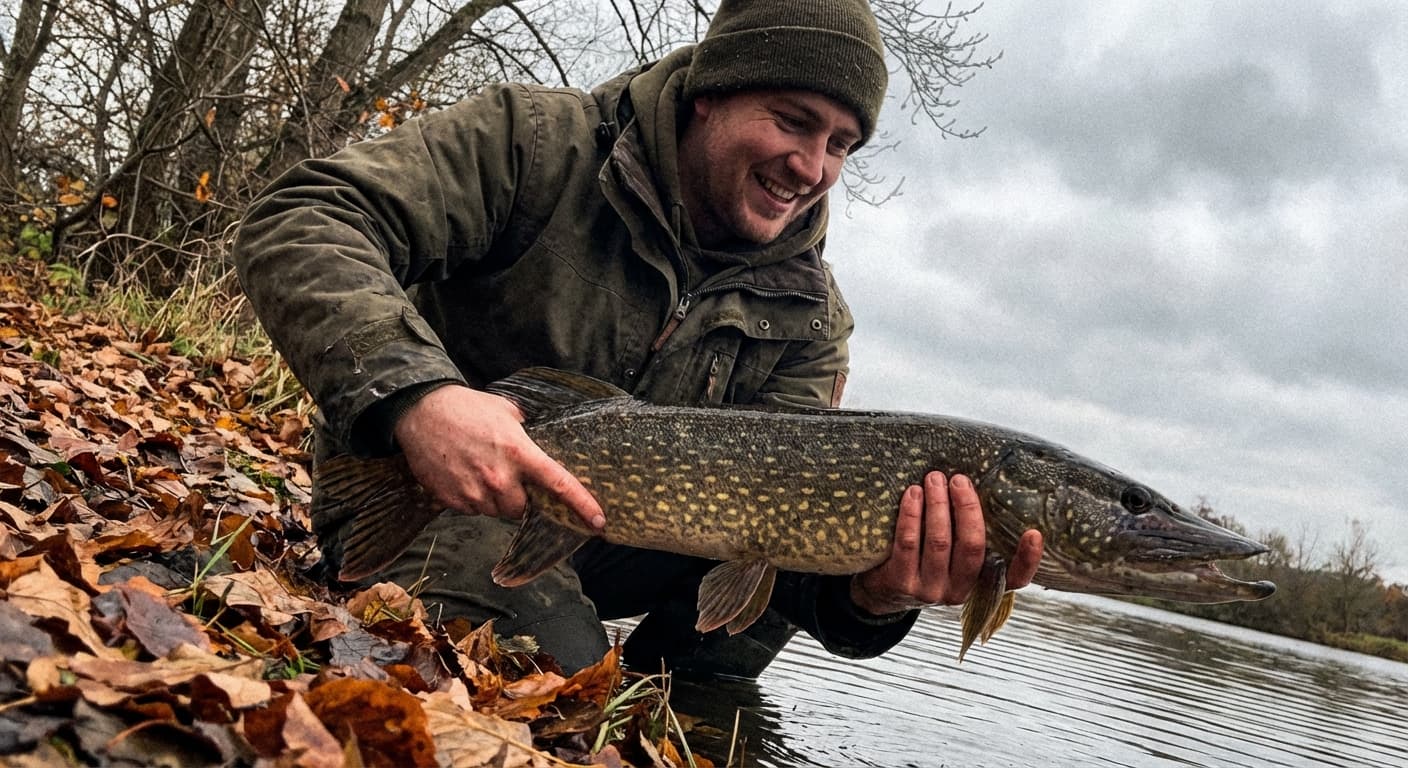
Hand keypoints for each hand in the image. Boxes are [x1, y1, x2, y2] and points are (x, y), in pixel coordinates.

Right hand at [392, 384, 604, 528]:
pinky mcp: (452, 500)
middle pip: (522, 509)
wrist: (420, 410)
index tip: (598, 522)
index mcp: (519, 452)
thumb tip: (545, 442)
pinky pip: (472, 510)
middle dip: (520, 498)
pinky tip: (463, 474)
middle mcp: (499, 477)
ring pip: (496, 511)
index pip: (559, 484)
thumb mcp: (507, 411)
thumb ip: (529, 432)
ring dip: (495, 498)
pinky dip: (472, 498)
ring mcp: (474, 491)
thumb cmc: (467, 407)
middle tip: (508, 476)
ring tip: (480, 470)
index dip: (582, 505)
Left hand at [850, 471, 1042, 615]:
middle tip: (958, 479)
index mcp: (981, 583)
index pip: (1015, 580)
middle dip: (966, 508)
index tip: (1034, 532)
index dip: (1027, 560)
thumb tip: (977, 483)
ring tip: (934, 478)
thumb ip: (968, 533)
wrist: (883, 590)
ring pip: (940, 542)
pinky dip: (911, 514)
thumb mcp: (953, 555)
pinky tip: (911, 494)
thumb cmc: (926, 559)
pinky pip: (908, 543)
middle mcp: (959, 592)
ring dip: (937, 504)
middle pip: (971, 547)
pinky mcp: (902, 583)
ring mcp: (930, 591)